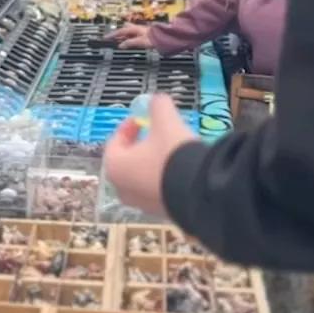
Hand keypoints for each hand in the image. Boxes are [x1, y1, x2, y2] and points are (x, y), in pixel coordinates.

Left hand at [104, 94, 200, 216]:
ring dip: (152, 164)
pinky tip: (181, 170)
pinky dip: (165, 180)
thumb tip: (158, 99)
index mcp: (116, 166)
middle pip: (126, 163)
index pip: (114, 143)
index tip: (139, 120)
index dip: (127, 128)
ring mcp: (143, 205)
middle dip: (138, 148)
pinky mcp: (163, 214)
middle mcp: (124, 189)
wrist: (199, 191)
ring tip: (170, 151)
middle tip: (153, 135)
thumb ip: (158, 106)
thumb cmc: (172, 154)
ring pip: (142, 179)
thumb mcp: (166, 121)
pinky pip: (159, 192)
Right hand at [109, 23, 152, 48]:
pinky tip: (130, 41)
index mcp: (133, 29)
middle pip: (124, 29)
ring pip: (129, 31)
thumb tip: (120, 45)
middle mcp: (136, 28)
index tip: (105, 37)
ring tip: (120, 40)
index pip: (120, 31)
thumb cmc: (152, 38)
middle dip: (118, 32)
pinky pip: (133, 35)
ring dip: (124, 35)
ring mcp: (140, 31)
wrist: (164, 37)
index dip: (112, 35)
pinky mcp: (144, 34)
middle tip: (113, 37)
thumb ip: (129, 43)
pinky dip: (129, 37)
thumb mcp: (139, 42)